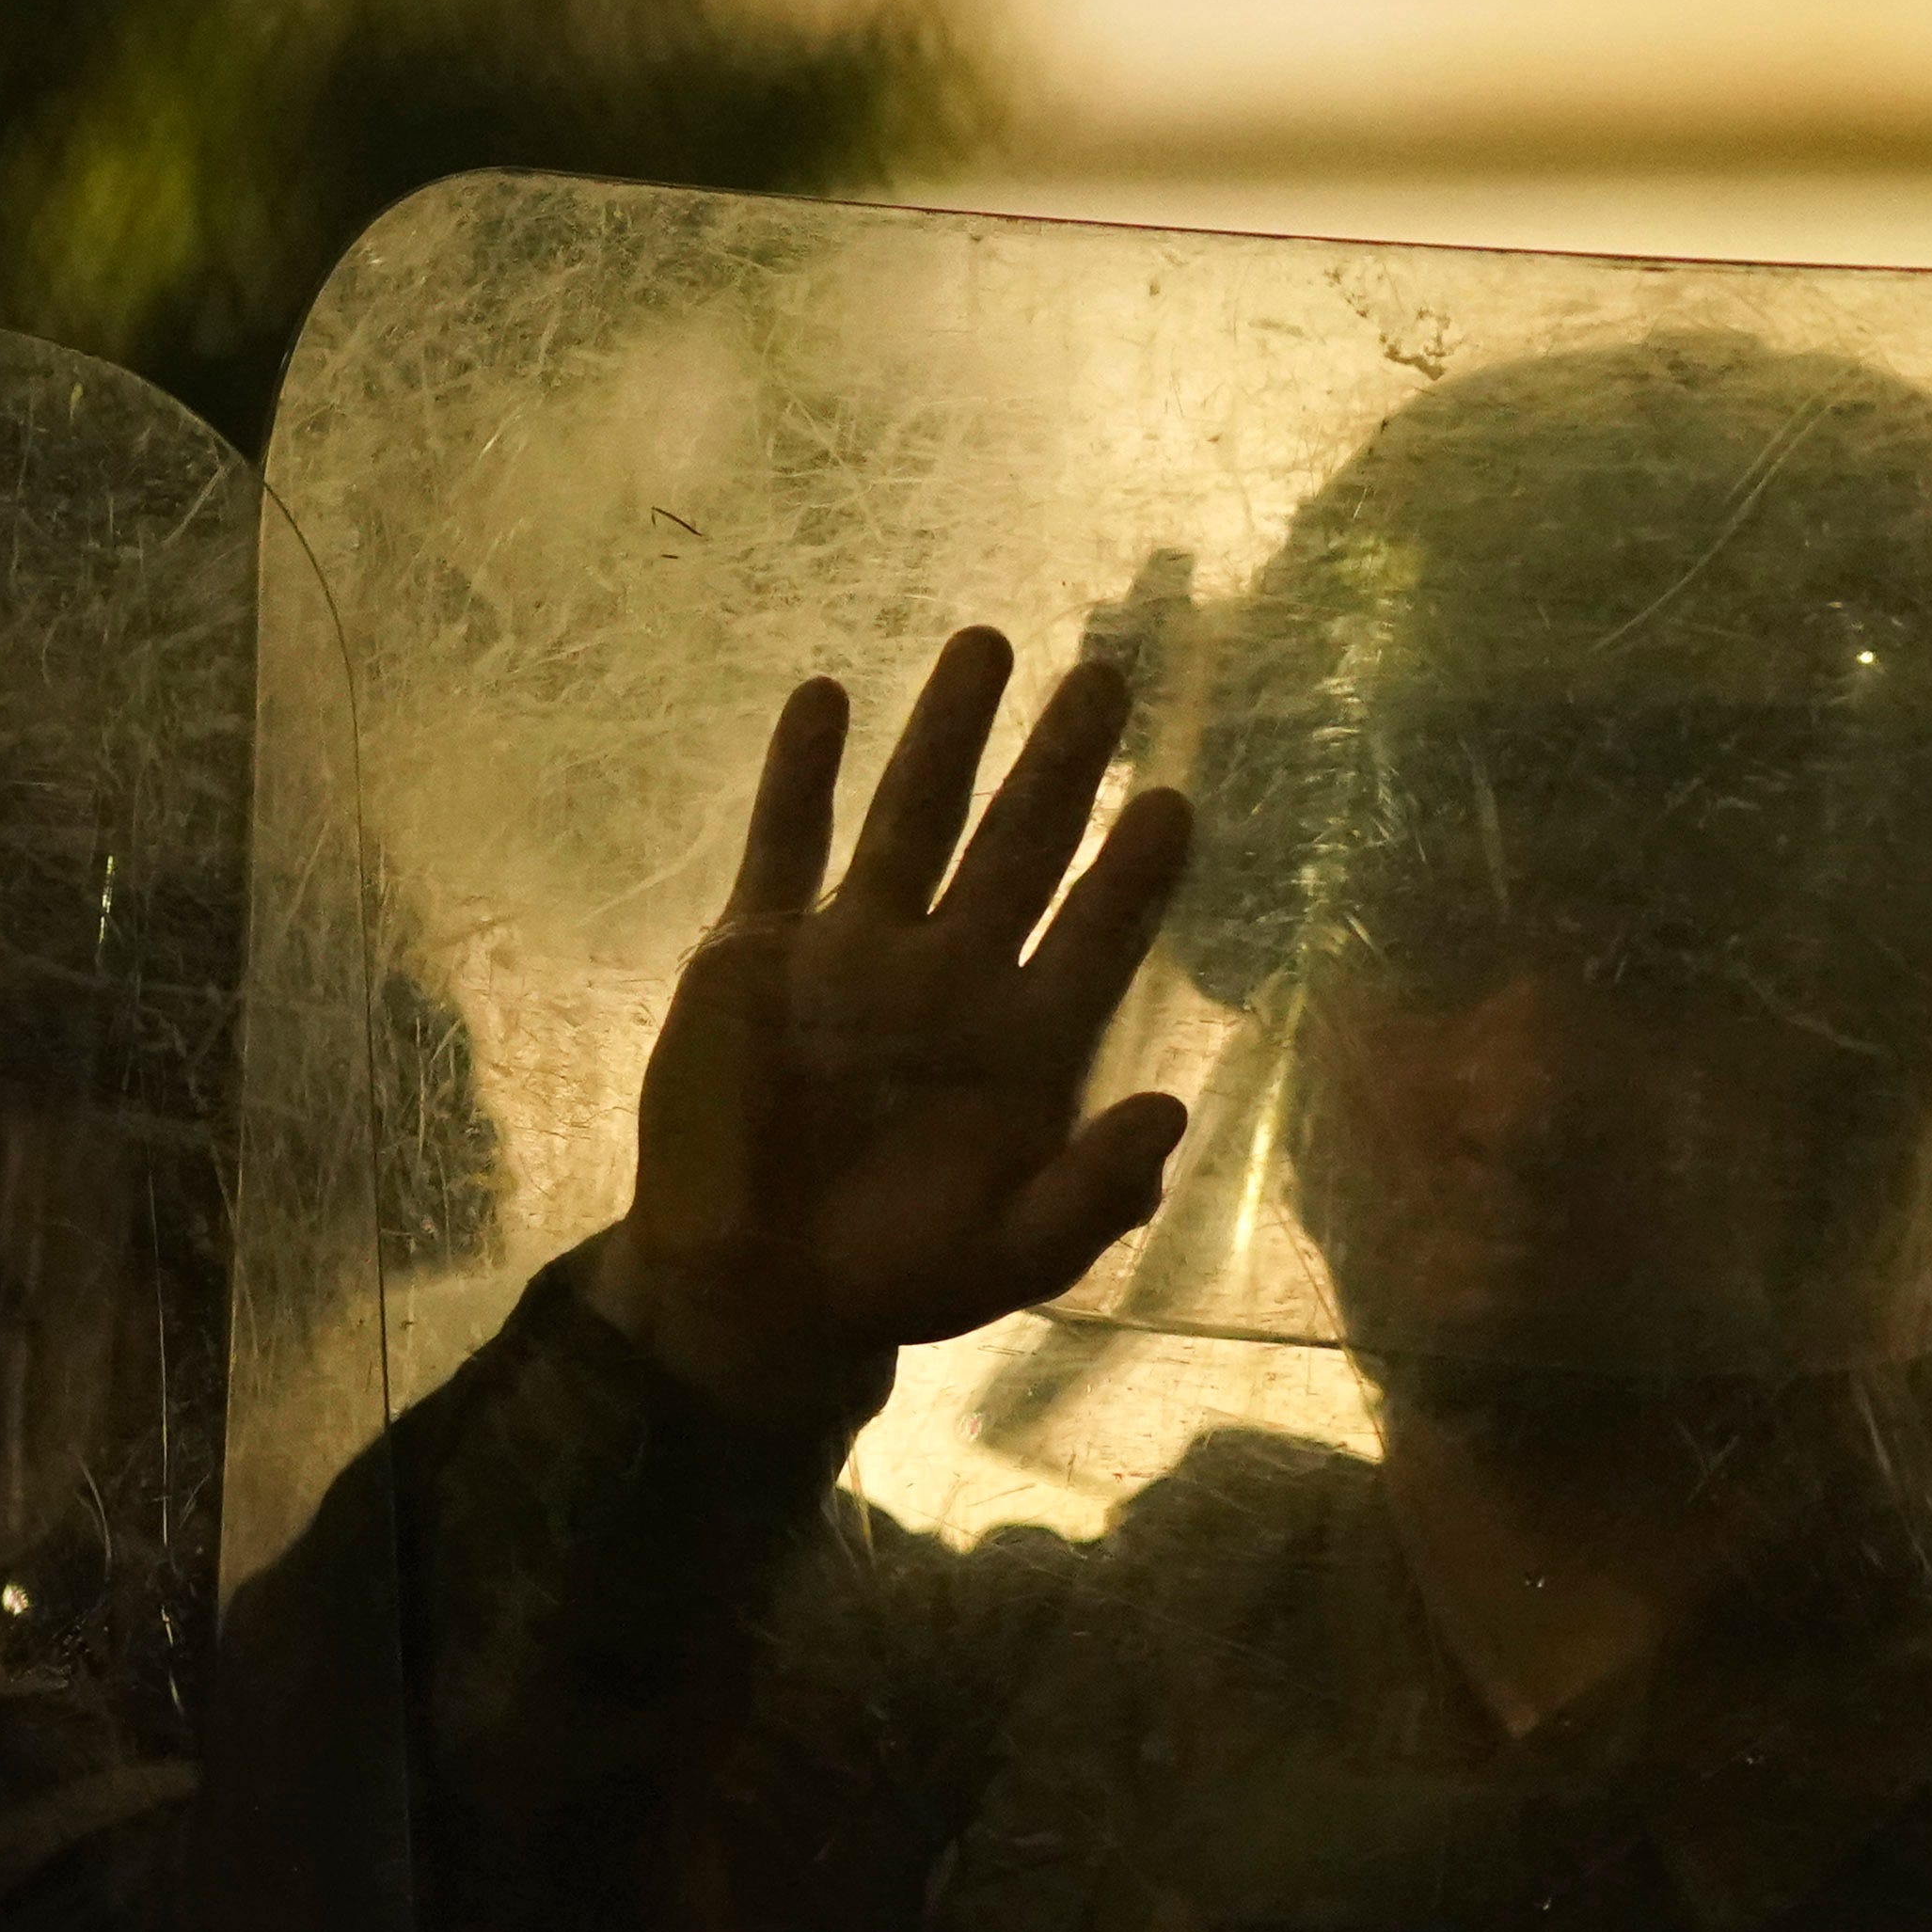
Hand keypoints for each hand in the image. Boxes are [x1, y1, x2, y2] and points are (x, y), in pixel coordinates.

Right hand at [587, 628, 1194, 1432]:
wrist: (761, 1289)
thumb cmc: (903, 1274)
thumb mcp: (1017, 1255)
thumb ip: (1094, 1194)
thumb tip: (1169, 1114)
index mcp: (1025, 1042)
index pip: (1096, 935)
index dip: (1133, 872)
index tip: (1172, 801)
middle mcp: (951, 977)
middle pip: (1017, 845)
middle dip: (1059, 763)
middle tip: (1108, 675)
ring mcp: (855, 954)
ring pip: (911, 817)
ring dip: (945, 734)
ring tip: (986, 642)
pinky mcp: (758, 954)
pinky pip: (784, 845)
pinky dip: (798, 774)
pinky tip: (826, 696)